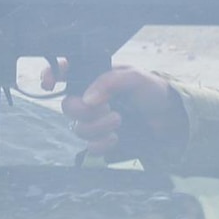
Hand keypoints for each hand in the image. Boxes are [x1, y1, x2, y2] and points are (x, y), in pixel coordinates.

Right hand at [60, 68, 186, 162]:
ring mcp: (95, 119)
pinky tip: (116, 137)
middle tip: (107, 108)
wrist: (169, 116)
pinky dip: (102, 143)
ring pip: (77, 128)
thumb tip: (88, 98)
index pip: (63, 72)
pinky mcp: (102, 138)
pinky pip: (90, 146)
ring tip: (119, 120)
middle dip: (85, 111)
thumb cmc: (152, 90)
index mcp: (94, 76)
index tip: (49, 84)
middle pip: (67, 106)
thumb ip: (109, 82)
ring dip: (97, 127)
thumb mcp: (134, 76)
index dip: (50, 75)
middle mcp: (90, 98)